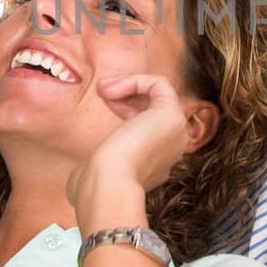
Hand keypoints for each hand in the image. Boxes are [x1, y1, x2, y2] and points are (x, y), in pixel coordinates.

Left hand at [67, 72, 190, 216]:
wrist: (107, 185)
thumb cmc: (96, 183)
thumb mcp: (100, 169)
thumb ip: (104, 163)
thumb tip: (90, 167)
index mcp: (158, 161)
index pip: (149, 123)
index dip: (126, 106)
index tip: (105, 101)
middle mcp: (172, 146)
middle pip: (155, 105)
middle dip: (127, 92)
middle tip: (101, 90)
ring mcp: (176, 131)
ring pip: (159, 93)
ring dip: (128, 83)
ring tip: (103, 88)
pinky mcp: (173, 115)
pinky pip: (160, 83)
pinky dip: (135, 81)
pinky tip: (113, 90)